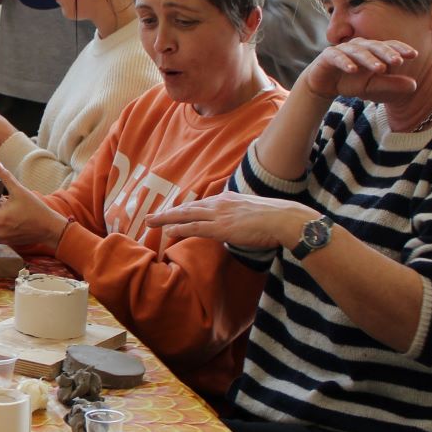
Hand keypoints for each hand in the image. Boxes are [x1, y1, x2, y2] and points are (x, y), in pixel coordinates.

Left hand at [144, 192, 319, 250]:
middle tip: (149, 217)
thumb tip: (233, 227)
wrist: (283, 218)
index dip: (183, 210)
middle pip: (187, 207)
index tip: (170, 213)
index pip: (199, 205)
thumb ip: (238, 218)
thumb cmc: (273, 218)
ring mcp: (219, 214)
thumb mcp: (251, 212)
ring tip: (150, 223)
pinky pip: (195, 227)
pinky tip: (168, 231)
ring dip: (166, 219)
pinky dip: (179, 229)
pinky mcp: (221, 227)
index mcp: (226, 199)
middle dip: (167, 213)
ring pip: (186, 215)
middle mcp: (219, 204)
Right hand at [298, 38, 421, 102]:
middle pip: (374, 46)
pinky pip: (337, 56)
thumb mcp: (372, 87)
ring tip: (380, 69)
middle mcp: (358, 45)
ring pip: (358, 51)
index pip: (388, 45)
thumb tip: (415, 85)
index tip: (414, 55)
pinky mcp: (327, 56)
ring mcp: (342, 49)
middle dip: (387, 53)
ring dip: (369, 59)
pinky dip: (345, 62)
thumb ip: (390, 84)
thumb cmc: (351, 82)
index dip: (400, 48)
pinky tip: (352, 69)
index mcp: (372, 50)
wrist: (324, 85)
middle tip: (399, 61)